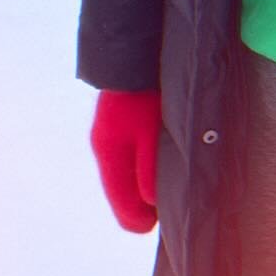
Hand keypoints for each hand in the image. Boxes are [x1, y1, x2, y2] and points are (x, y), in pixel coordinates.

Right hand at [89, 89, 161, 232]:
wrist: (132, 54)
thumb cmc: (144, 95)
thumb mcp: (151, 134)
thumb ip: (149, 171)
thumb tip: (150, 204)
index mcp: (110, 157)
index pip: (124, 209)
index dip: (145, 221)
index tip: (167, 217)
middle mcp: (103, 150)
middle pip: (122, 196)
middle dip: (144, 204)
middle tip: (172, 197)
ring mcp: (105, 136)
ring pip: (123, 178)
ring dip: (142, 184)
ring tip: (169, 178)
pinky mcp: (113, 125)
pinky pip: (124, 160)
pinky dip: (138, 168)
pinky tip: (156, 160)